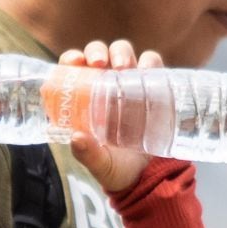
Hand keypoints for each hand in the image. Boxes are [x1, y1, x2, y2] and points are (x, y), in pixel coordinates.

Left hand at [61, 39, 165, 192]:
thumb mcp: (100, 164)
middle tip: (99, 63)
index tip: (74, 61)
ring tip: (125, 68)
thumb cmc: (117, 168)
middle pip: (99, 55)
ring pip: (124, 54)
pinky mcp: (154, 87)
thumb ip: (87, 154)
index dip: (72, 58)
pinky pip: (153, 65)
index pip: (74, 69)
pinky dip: (151, 62)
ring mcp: (130, 85)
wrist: (149, 176)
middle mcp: (107, 85)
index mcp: (85, 98)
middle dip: (98, 51)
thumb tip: (76, 138)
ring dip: (122, 53)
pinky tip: (148, 70)